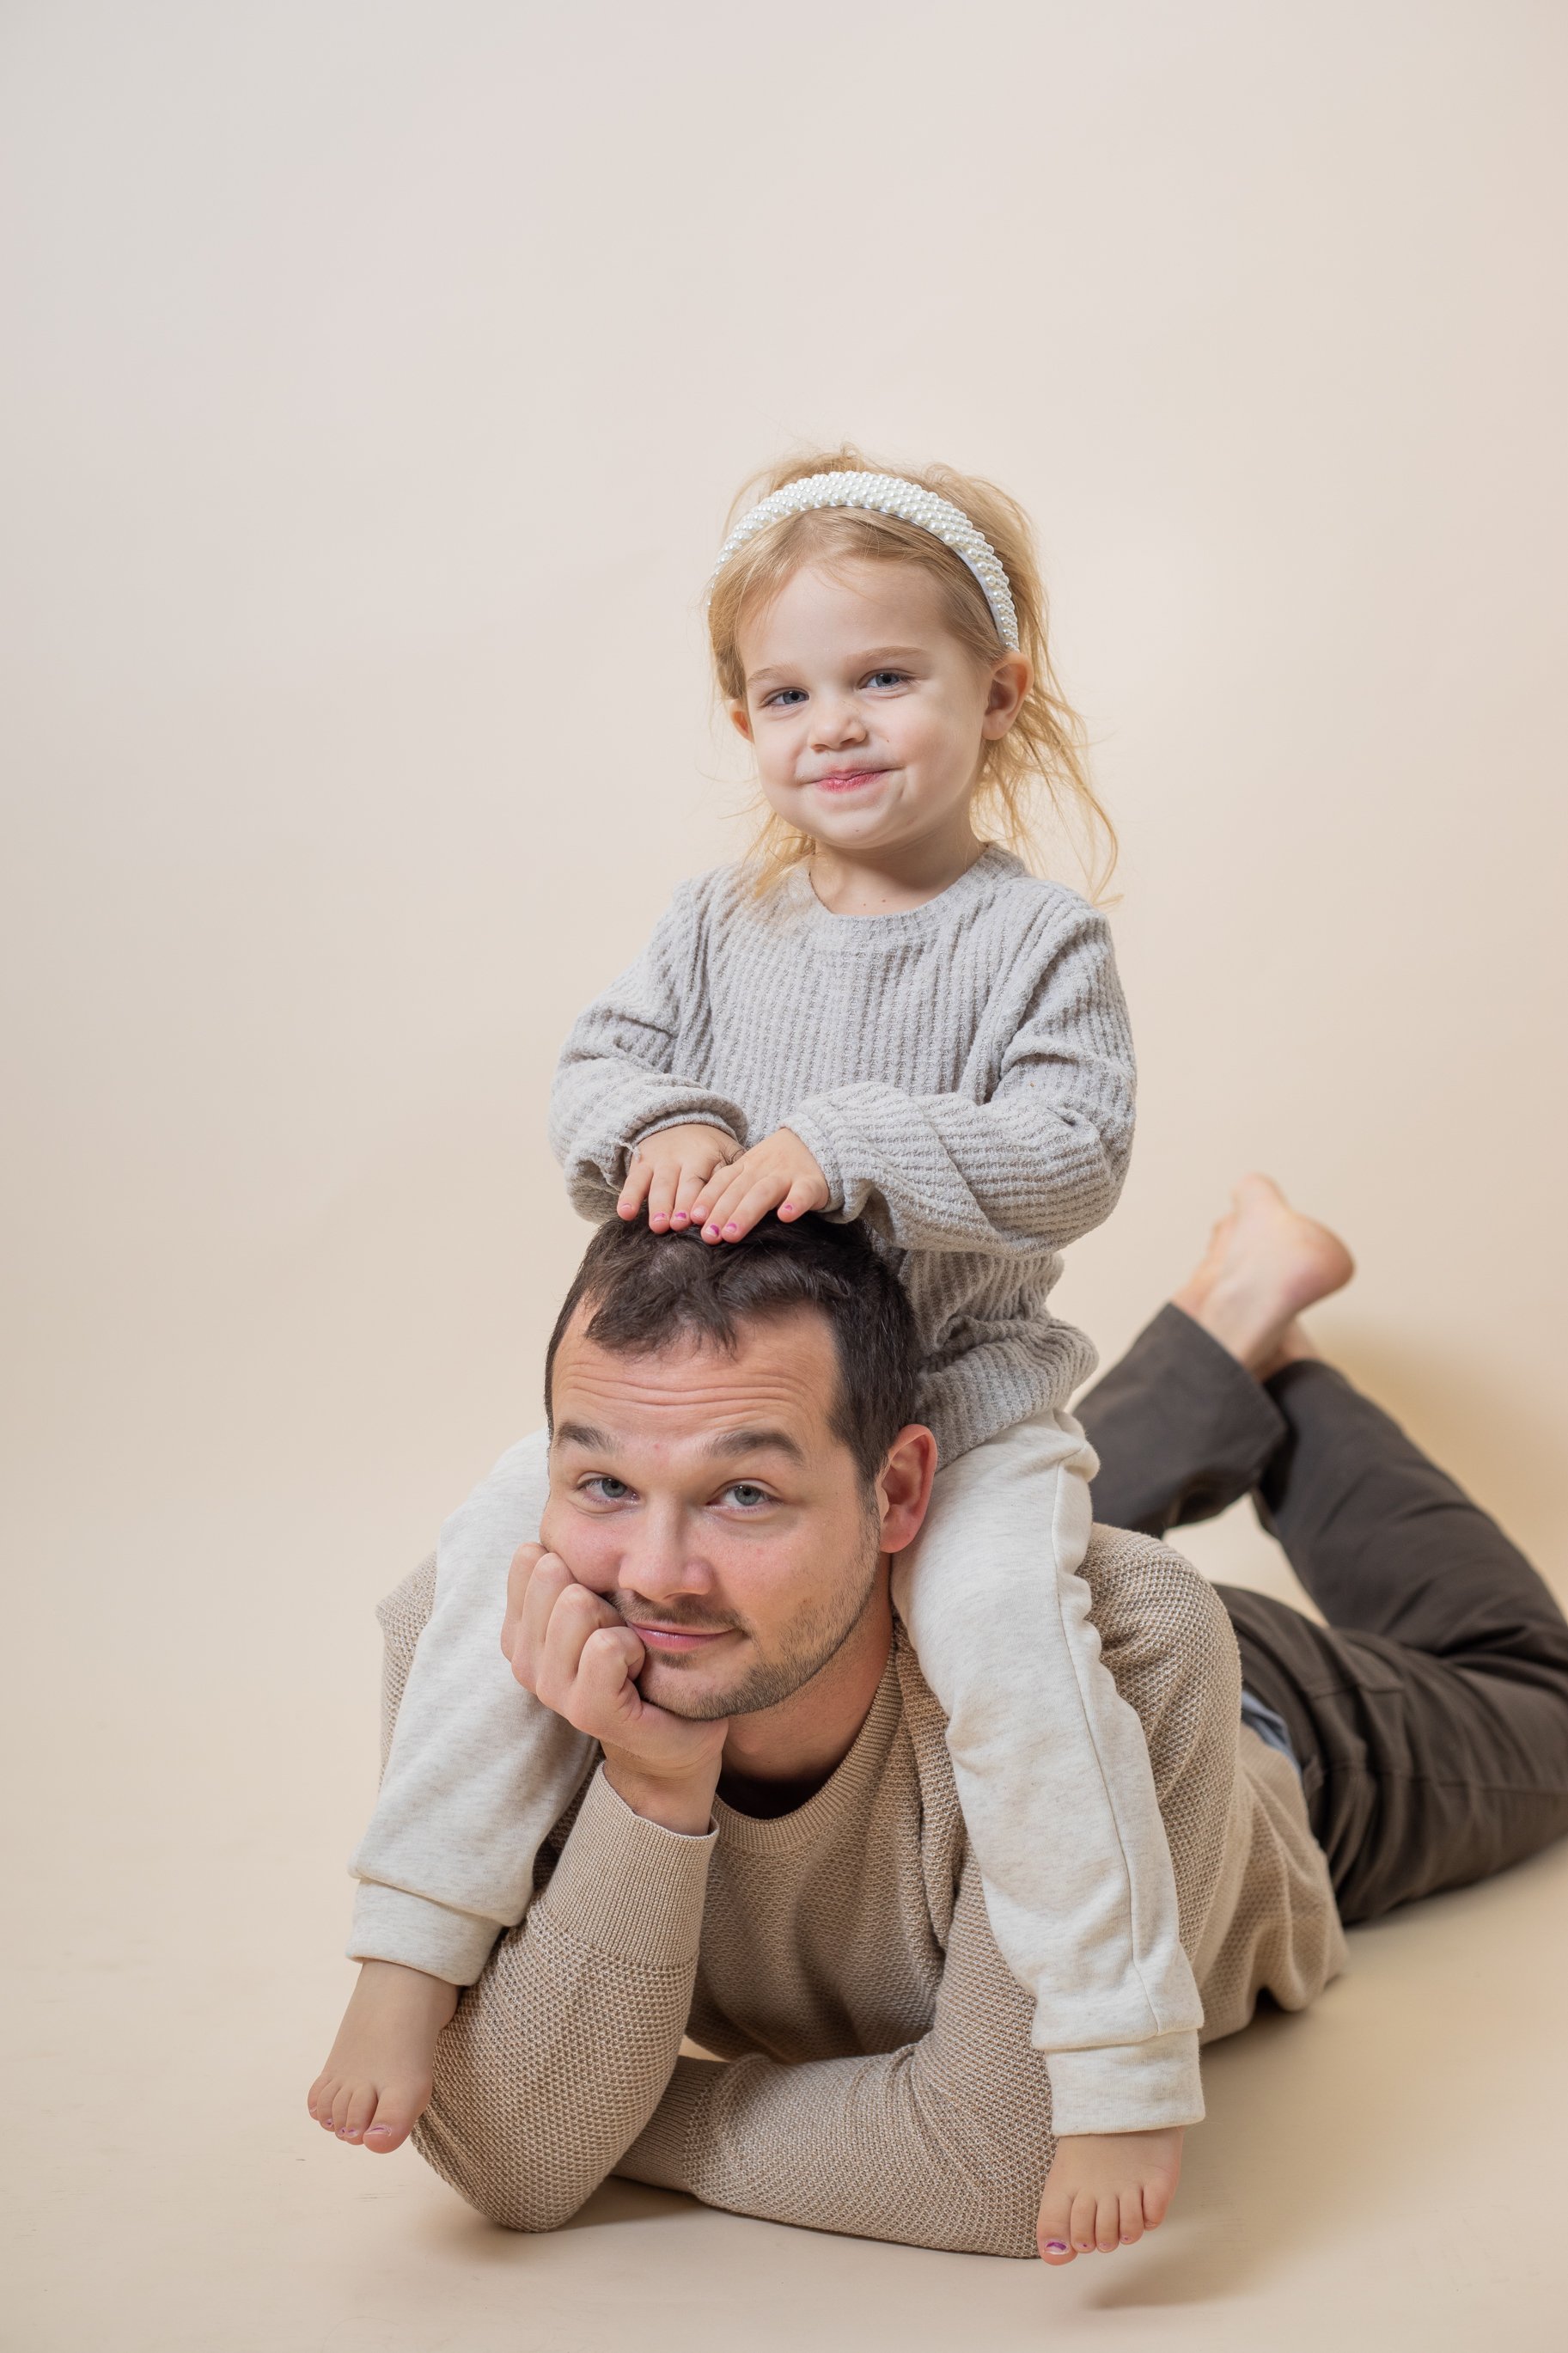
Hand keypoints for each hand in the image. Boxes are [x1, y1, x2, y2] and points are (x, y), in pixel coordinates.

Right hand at [500, 1543, 724, 1832]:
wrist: (673, 1736)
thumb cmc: (639, 1661)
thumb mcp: (603, 1603)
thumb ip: (576, 1564)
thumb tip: (568, 1502)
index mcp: (521, 1631)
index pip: (529, 1558)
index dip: (578, 1566)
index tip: (599, 1601)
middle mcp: (524, 1661)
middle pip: (554, 1574)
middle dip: (601, 1592)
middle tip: (620, 1630)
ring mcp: (552, 1690)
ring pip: (577, 1605)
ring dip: (618, 1621)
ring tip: (630, 1653)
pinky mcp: (588, 1711)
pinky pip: (606, 1646)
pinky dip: (634, 1649)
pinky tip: (638, 1671)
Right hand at [616, 1123, 738, 1232]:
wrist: (679, 1121)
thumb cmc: (709, 1149)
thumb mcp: (727, 1153)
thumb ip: (736, 1174)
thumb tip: (752, 1203)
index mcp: (709, 1156)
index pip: (708, 1180)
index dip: (706, 1199)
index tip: (703, 1217)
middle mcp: (684, 1157)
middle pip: (683, 1184)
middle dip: (681, 1204)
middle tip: (679, 1225)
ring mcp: (661, 1161)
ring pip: (659, 1184)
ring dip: (658, 1206)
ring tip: (658, 1226)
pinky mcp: (641, 1164)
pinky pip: (634, 1180)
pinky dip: (628, 1197)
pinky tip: (625, 1214)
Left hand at [687, 1127, 829, 1241]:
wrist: (817, 1140)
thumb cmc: (778, 1165)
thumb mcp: (752, 1170)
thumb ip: (731, 1189)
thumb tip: (700, 1220)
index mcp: (745, 1166)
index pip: (722, 1182)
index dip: (707, 1200)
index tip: (693, 1219)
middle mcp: (763, 1169)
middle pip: (738, 1190)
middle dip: (721, 1213)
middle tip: (708, 1236)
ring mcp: (787, 1174)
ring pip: (764, 1192)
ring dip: (746, 1213)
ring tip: (732, 1235)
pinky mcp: (812, 1183)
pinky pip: (803, 1192)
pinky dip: (795, 1203)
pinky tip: (786, 1217)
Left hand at [1035, 2126, 1183, 2264]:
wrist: (1126, 2098)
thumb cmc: (1091, 2143)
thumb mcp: (1065, 2175)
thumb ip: (1056, 2217)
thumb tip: (1054, 2258)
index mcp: (1069, 2183)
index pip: (1063, 2233)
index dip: (1072, 2241)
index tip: (1077, 2235)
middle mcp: (1098, 2188)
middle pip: (1098, 2241)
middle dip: (1102, 2238)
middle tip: (1107, 2213)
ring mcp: (1129, 2184)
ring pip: (1128, 2235)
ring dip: (1128, 2228)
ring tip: (1127, 2205)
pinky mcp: (1158, 2182)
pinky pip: (1153, 2220)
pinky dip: (1150, 2215)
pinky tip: (1145, 2196)